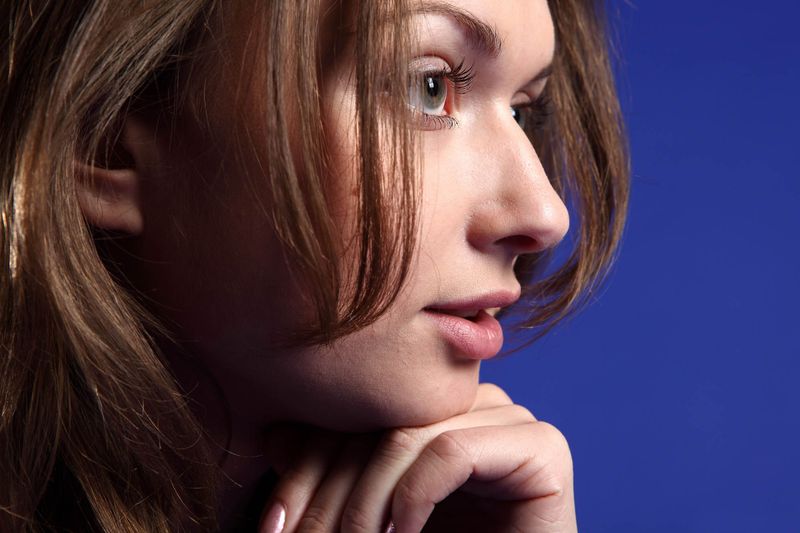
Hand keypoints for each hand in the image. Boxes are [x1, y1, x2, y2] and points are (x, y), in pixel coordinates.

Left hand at [259, 383, 576, 532]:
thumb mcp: (373, 518)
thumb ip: (331, 475)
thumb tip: (276, 434)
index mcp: (435, 412)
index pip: (356, 416)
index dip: (306, 467)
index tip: (274, 527)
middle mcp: (473, 406)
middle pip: (378, 421)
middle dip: (328, 492)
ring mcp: (510, 422)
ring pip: (409, 434)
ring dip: (366, 502)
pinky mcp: (541, 449)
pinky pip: (454, 450)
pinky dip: (415, 496)